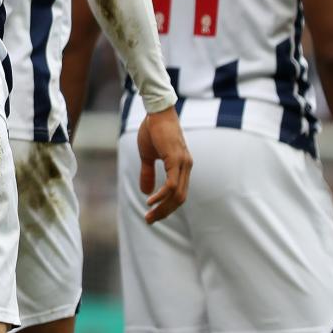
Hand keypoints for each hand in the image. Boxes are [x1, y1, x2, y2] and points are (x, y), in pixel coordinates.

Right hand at [136, 107, 191, 223]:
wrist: (156, 112)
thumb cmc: (152, 130)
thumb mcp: (147, 155)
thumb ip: (148, 173)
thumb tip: (146, 192)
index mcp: (181, 166)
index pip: (178, 193)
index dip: (166, 206)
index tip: (152, 214)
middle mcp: (186, 166)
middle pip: (180, 198)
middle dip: (165, 212)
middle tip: (150, 220)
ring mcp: (183, 163)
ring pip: (177, 194)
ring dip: (163, 207)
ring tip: (149, 214)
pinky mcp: (176, 159)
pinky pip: (172, 184)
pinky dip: (163, 195)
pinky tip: (151, 200)